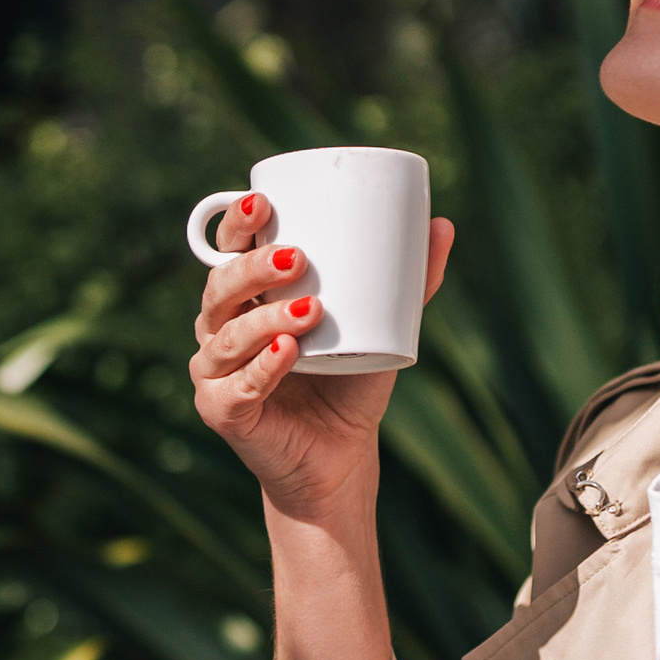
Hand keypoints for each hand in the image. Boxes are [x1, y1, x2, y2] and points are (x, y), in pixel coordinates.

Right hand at [189, 189, 455, 525]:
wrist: (341, 457)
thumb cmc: (350, 381)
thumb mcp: (383, 325)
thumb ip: (409, 282)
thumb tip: (443, 225)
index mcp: (246, 299)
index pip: (226, 252)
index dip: (235, 224)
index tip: (262, 202)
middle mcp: (220, 331)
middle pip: (220, 289)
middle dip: (253, 268)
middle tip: (298, 258)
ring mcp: (215, 374)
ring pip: (226, 337)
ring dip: (265, 319)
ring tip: (311, 310)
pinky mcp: (221, 413)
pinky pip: (235, 389)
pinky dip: (261, 370)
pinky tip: (286, 354)